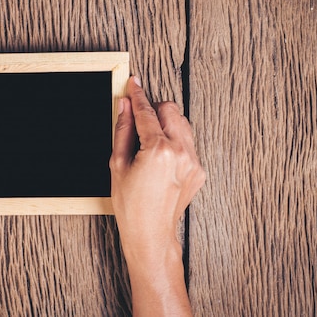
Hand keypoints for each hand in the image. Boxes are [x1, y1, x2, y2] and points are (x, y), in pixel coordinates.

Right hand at [110, 76, 204, 315]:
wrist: (151, 234)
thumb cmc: (131, 205)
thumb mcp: (117, 164)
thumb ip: (122, 129)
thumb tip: (123, 106)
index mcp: (158, 150)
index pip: (147, 112)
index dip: (137, 95)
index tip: (134, 83)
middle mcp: (181, 152)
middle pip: (171, 110)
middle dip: (154, 110)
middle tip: (139, 121)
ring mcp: (193, 161)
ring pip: (183, 124)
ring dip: (166, 124)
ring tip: (149, 143)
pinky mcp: (199, 170)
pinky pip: (188, 143)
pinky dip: (175, 142)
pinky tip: (160, 158)